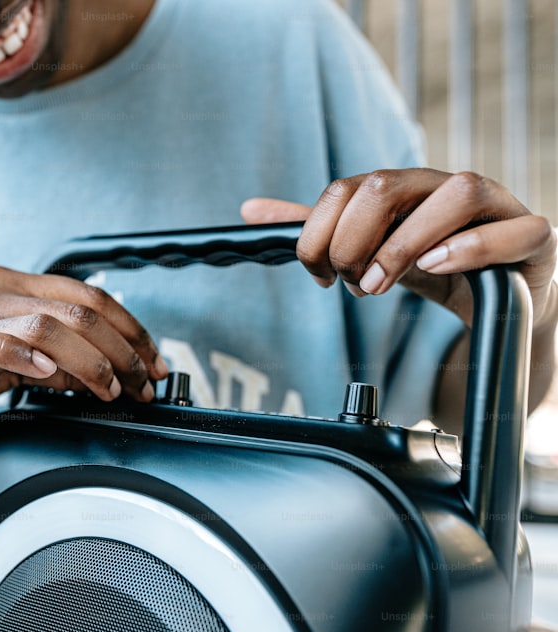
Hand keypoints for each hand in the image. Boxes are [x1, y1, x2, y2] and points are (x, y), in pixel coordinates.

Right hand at [0, 266, 168, 439]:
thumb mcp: (22, 363)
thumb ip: (65, 360)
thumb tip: (116, 372)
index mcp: (16, 285)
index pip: (90, 297)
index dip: (131, 330)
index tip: (154, 363)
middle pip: (78, 311)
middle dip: (122, 352)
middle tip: (141, 385)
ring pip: (49, 325)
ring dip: (91, 363)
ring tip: (106, 391)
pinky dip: (30, 360)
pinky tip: (49, 378)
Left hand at [241, 168, 556, 328]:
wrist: (506, 301)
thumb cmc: (435, 267)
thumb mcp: (370, 251)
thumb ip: (319, 232)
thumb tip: (250, 211)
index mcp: (405, 188)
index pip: (349, 188)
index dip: (321, 231)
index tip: (320, 275)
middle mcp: (446, 186)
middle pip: (389, 184)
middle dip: (356, 239)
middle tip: (354, 284)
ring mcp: (497, 207)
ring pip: (458, 191)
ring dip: (407, 242)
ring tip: (383, 283)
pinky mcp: (533, 237)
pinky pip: (516, 228)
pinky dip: (473, 247)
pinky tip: (438, 268)